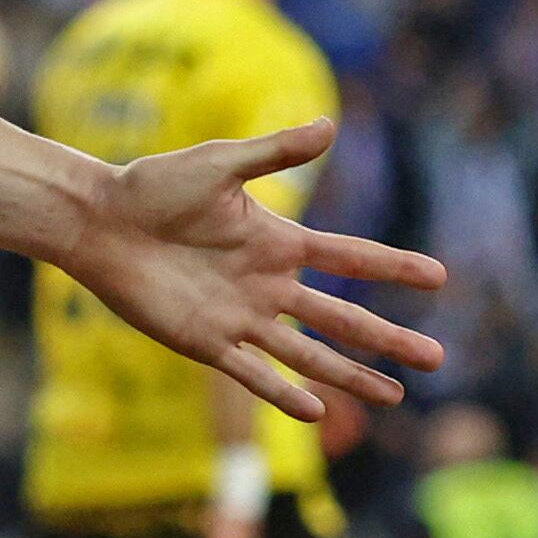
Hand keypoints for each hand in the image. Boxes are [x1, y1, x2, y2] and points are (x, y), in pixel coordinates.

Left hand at [62, 121, 443, 419]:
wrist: (98, 221)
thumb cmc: (152, 186)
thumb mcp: (220, 164)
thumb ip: (274, 152)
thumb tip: (329, 124)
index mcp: (278, 242)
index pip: (350, 257)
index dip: (393, 267)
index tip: (439, 276)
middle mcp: (267, 285)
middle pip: (341, 318)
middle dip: (388, 339)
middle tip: (437, 358)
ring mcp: (239, 317)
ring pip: (308, 355)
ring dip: (350, 375)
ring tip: (395, 398)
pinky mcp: (205, 341)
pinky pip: (252, 374)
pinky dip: (283, 393)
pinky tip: (317, 413)